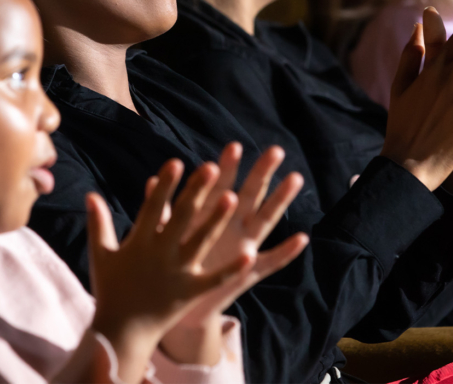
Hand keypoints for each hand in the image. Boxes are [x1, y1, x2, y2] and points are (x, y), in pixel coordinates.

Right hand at [86, 160, 252, 379]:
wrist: (121, 333)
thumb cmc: (111, 290)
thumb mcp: (101, 255)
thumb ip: (98, 223)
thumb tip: (90, 194)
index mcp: (139, 243)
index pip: (152, 208)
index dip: (164, 186)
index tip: (175, 162)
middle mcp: (161, 254)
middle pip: (181, 218)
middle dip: (196, 192)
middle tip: (211, 167)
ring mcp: (178, 274)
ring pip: (200, 242)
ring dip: (215, 220)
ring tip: (232, 198)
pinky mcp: (191, 293)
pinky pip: (214, 279)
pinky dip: (231, 269)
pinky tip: (249, 254)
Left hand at [169, 144, 307, 328]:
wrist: (183, 308)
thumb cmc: (177, 267)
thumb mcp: (170, 236)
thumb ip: (163, 210)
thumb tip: (150, 182)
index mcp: (211, 216)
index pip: (222, 185)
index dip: (228, 167)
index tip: (234, 145)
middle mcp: (231, 226)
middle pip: (250, 194)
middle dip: (261, 172)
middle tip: (275, 150)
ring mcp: (242, 247)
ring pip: (266, 219)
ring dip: (280, 200)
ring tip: (295, 178)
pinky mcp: (247, 272)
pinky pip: (271, 262)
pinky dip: (286, 251)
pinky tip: (301, 239)